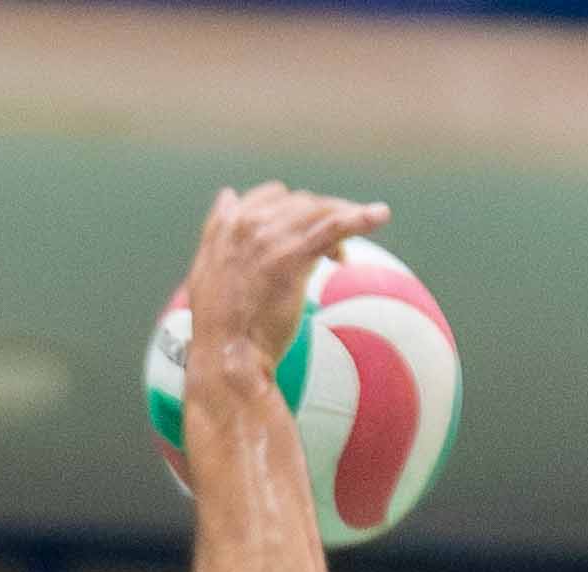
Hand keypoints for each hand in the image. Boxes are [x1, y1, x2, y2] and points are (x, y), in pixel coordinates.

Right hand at [178, 181, 387, 378]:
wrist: (225, 358)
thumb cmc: (220, 328)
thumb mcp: (206, 272)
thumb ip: (217, 233)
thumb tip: (228, 198)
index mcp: (226, 225)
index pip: (270, 196)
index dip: (294, 212)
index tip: (305, 235)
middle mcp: (246, 223)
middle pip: (300, 203)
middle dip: (321, 221)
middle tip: (331, 256)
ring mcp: (269, 238)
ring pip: (318, 211)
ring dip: (342, 221)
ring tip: (352, 249)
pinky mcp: (292, 257)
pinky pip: (332, 228)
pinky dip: (359, 218)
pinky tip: (381, 215)